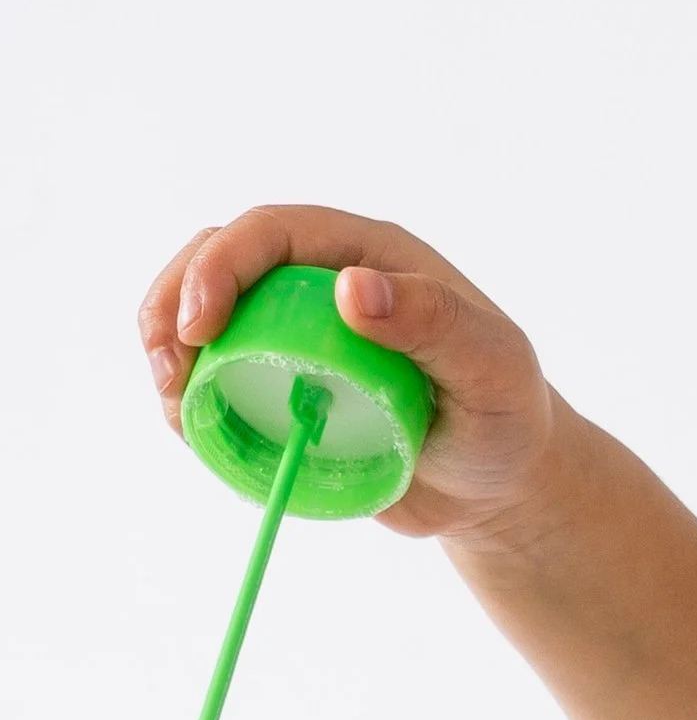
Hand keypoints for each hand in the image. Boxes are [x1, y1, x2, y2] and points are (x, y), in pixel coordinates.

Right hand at [138, 206, 563, 543]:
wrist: (502, 486)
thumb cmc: (506, 419)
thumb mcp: (493, 371)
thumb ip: (436, 323)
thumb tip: (352, 287)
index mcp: (366, 256)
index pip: (270, 233)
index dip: (220, 267)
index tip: (200, 328)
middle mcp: (320, 287)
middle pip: (216, 265)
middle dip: (172, 305)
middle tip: (168, 371)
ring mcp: (294, 340)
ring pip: (204, 321)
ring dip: (170, 354)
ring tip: (173, 406)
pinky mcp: (281, 391)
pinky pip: (218, 384)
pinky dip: (192, 403)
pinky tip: (194, 431)